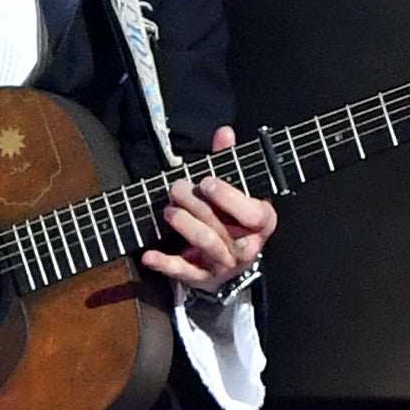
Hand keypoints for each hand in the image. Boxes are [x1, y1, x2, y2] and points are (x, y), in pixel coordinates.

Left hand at [140, 126, 277, 293]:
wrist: (232, 261)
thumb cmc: (234, 217)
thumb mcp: (236, 190)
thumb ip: (229, 161)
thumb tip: (224, 132)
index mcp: (261, 223)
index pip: (253, 214)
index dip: (230, 198)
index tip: (207, 181)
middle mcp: (247, 247)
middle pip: (223, 227)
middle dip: (197, 205)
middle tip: (177, 188)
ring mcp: (225, 264)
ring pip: (208, 246)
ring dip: (186, 227)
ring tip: (169, 210)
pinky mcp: (203, 277)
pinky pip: (185, 272)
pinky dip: (165, 264)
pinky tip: (149, 255)